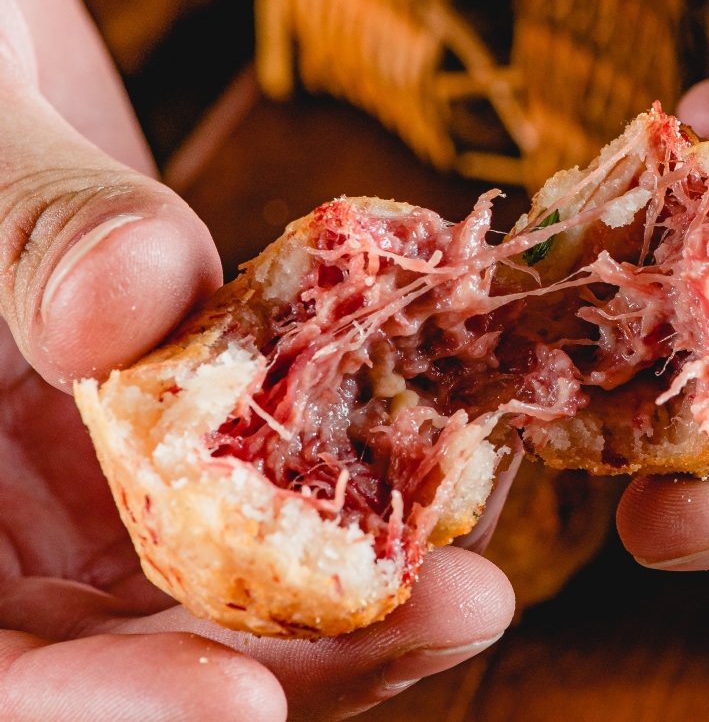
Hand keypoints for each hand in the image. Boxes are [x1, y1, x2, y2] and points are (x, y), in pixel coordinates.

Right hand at [0, 0, 512, 718]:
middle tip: (451, 615)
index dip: (105, 706)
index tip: (242, 701)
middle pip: (136, 656)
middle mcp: (3, 529)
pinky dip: (356, 500)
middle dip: (296, 662)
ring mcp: (92, 487)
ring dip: (355, 600)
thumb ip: (28, 222)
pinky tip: (439, 483)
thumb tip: (130, 300)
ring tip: (474, 580)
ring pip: (224, 593)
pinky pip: (276, 493)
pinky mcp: (186, 435)